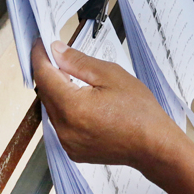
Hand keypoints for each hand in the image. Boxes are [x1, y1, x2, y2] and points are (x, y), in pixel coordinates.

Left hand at [33, 40, 183, 166]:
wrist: (153, 144)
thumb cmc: (139, 111)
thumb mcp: (110, 75)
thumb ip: (78, 62)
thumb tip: (56, 51)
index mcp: (72, 107)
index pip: (44, 75)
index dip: (40, 56)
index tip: (40, 44)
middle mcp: (64, 128)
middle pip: (45, 93)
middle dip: (49, 73)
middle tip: (59, 56)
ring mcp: (67, 142)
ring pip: (52, 109)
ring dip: (58, 91)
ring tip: (75, 78)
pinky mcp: (73, 150)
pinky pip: (61, 124)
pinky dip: (66, 109)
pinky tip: (83, 101)